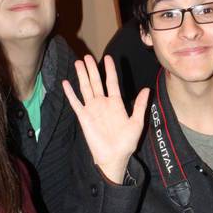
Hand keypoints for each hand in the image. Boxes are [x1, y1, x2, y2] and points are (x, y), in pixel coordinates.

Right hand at [63, 55, 149, 183]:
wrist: (114, 156)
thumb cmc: (126, 143)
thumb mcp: (137, 122)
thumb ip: (140, 105)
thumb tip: (146, 89)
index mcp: (116, 103)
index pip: (111, 82)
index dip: (110, 70)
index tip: (108, 57)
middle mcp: (103, 103)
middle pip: (96, 82)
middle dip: (92, 69)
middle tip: (87, 56)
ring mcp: (92, 109)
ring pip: (85, 88)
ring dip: (81, 76)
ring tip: (77, 63)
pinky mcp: (83, 117)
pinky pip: (75, 103)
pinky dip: (70, 93)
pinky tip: (65, 83)